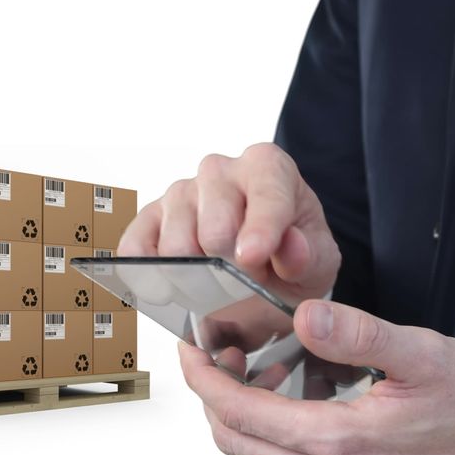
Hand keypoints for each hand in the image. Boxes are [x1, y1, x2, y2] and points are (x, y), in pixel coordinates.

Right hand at [117, 142, 340, 303]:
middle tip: (241, 285)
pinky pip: (137, 245)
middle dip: (228, 267)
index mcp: (268, 168)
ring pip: (175, 243)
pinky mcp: (151, 217)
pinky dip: (148, 273)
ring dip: (194, 278)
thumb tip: (291, 248)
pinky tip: (169, 286)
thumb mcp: (317, 261)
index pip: (265, 193)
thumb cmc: (292, 256)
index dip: (260, 229)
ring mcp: (181, 192)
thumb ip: (308, 256)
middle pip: (213, 224)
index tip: (252, 258)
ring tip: (215, 286)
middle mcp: (221, 171)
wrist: (266, 271)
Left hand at [178, 299, 454, 454]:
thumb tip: (306, 315)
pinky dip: (276, 431)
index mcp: (341, 441)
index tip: (191, 347)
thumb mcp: (425, 355)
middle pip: (240, 443)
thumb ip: (359, 335)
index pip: (240, 414)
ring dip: (243, 416)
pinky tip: (295, 395)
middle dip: (212, 398)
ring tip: (249, 369)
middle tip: (211, 355)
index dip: (204, 379)